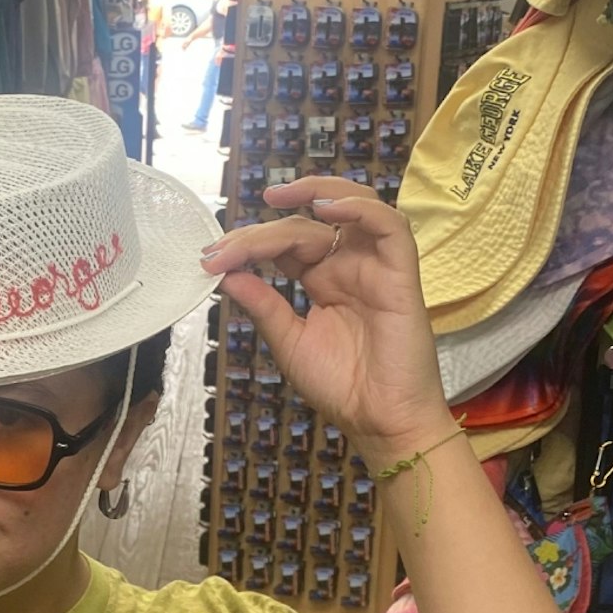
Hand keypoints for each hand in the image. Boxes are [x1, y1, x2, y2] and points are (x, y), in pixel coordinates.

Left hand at [201, 178, 452, 462]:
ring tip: (275, 196)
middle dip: (261, 232)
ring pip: (354, 208)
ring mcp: (375, 268)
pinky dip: (361, 209)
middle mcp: (348, 267)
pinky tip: (325, 209)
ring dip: (317, 192)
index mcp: (322, 280)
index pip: (284, 245)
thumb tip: (226, 275)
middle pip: (306, 226)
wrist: (380, 420)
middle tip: (223, 249)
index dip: (248, 245)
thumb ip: (264, 306)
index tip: (210, 260)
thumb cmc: (341, 385)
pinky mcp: (402, 276)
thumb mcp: (289, 341)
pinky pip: (391, 227)